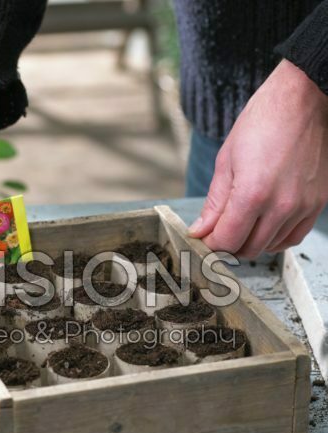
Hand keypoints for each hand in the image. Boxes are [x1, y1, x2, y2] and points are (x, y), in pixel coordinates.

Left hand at [188, 59, 327, 257]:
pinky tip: (265, 226)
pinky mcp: (318, 203)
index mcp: (253, 194)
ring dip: (251, 242)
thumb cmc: (262, 122)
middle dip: (228, 245)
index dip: (211, 244)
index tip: (205, 238)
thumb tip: (201, 231)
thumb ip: (214, 203)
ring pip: (270, 247)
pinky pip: (293, 237)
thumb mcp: (226, 161)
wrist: (302, 100)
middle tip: (219, 232)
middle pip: (248, 249)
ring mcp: (303, 206)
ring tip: (242, 223)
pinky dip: (275, 238)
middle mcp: (281, 206)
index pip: (227, 241)